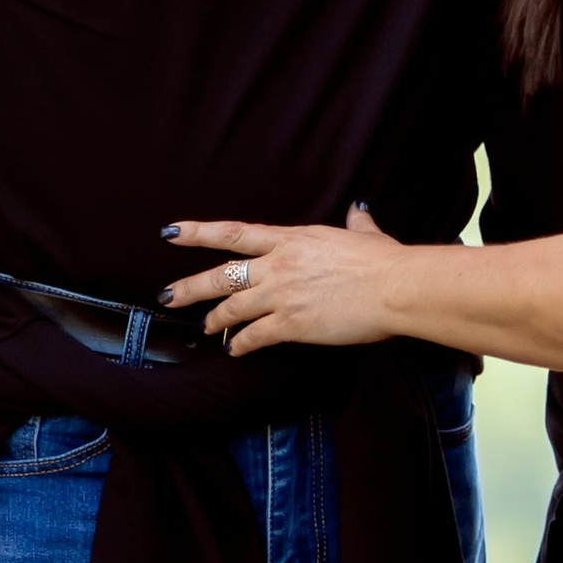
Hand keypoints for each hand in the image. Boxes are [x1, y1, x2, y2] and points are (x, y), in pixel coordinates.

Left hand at [159, 205, 406, 353]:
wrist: (395, 287)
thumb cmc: (385, 261)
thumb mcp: (366, 236)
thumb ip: (356, 224)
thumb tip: (358, 211)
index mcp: (291, 239)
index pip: (234, 233)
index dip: (198, 233)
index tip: (171, 233)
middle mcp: (277, 265)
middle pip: (221, 276)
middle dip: (190, 287)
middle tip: (167, 296)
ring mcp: (281, 295)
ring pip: (231, 309)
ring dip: (214, 320)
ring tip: (205, 327)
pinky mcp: (292, 324)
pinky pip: (254, 337)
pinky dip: (240, 345)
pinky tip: (234, 351)